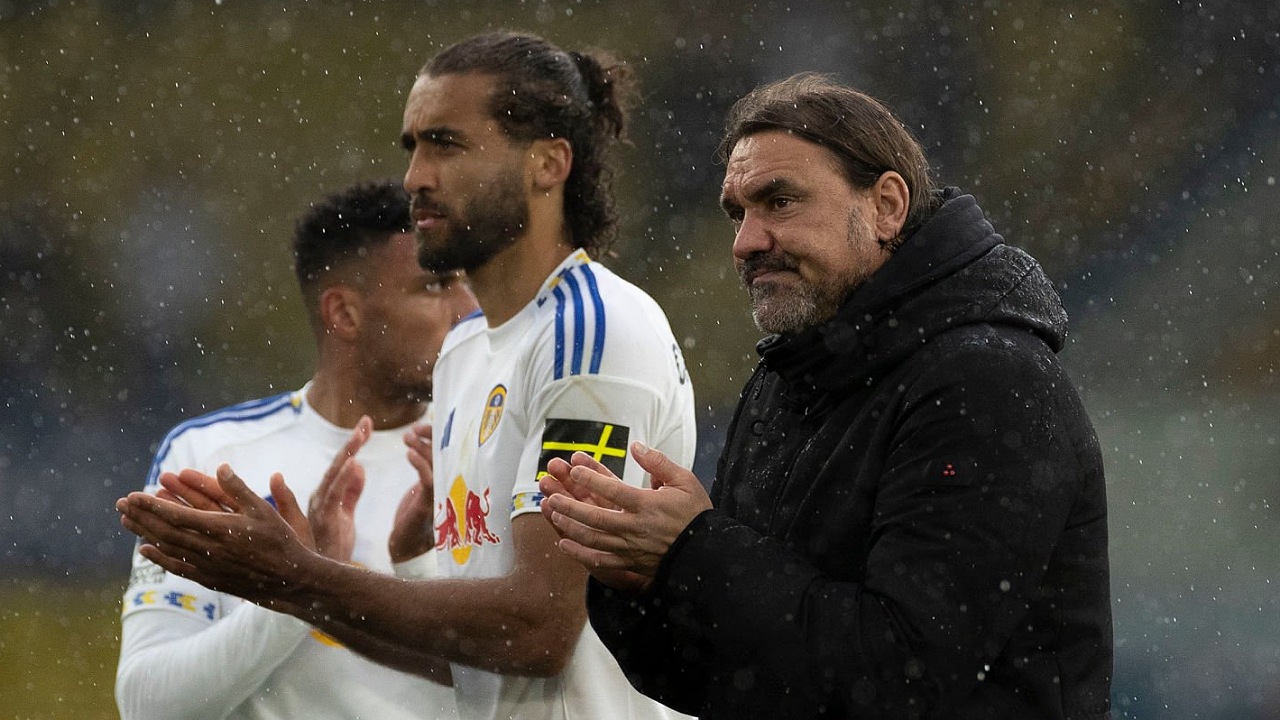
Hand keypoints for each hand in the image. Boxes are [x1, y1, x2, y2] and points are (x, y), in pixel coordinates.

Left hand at [116, 464, 317, 605]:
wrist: (290, 581)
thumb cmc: (282, 542)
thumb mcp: (265, 510)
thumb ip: (240, 489)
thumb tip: (221, 467)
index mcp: (220, 529)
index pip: (175, 515)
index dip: (151, 505)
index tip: (133, 495)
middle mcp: (208, 549)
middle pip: (164, 531)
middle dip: (140, 516)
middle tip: (120, 503)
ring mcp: (206, 566)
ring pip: (167, 548)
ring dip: (144, 533)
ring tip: (126, 521)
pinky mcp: (209, 578)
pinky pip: (177, 567)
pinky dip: (158, 557)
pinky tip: (145, 550)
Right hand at [307, 417, 370, 561]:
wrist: (325, 575)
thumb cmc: (333, 546)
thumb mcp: (346, 515)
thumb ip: (352, 491)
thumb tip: (359, 466)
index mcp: (326, 494)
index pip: (341, 464)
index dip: (353, 444)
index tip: (366, 425)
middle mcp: (320, 496)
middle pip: (338, 463)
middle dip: (352, 441)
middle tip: (366, 421)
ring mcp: (321, 507)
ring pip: (336, 474)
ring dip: (348, 452)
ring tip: (361, 433)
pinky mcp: (326, 519)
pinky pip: (335, 494)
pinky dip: (344, 477)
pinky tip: (354, 462)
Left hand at [389, 422, 434, 562]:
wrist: (408, 542)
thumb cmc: (415, 513)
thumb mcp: (423, 485)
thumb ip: (428, 467)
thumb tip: (423, 443)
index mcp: (448, 477)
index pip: (448, 450)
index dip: (437, 436)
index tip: (422, 427)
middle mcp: (449, 483)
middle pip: (446, 452)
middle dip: (431, 437)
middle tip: (414, 430)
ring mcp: (442, 491)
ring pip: (437, 462)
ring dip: (421, 446)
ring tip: (407, 437)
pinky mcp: (430, 501)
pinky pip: (428, 478)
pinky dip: (419, 463)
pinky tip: (408, 454)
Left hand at [539, 442, 711, 593]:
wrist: (706, 552)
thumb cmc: (696, 514)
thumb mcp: (684, 481)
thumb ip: (658, 463)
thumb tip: (637, 447)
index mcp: (647, 504)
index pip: (613, 489)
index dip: (591, 478)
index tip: (574, 468)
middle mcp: (635, 527)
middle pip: (595, 516)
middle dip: (570, 505)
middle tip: (552, 494)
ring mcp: (631, 547)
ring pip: (593, 538)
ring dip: (571, 526)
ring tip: (554, 514)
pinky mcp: (630, 562)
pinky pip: (600, 560)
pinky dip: (580, 554)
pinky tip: (564, 544)